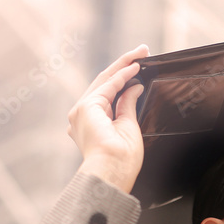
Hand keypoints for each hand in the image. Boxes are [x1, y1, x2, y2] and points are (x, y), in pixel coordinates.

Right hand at [68, 43, 149, 193]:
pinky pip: (108, 85)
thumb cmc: (121, 161)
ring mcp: (81, 111)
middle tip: (143, 51)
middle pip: (104, 82)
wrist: (113, 172)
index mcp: (90, 123)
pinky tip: (136, 67)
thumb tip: (134, 87)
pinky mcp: (86, 107)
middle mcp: (81, 116)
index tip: (140, 68)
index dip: (123, 78)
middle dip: (124, 65)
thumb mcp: (128, 126)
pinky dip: (123, 74)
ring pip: (105, 79)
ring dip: (124, 64)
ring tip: (141, 53)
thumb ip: (127, 105)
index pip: (107, 93)